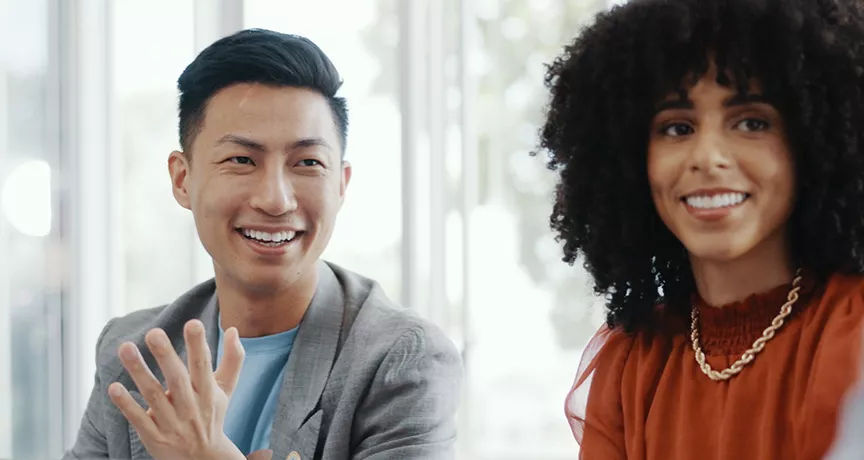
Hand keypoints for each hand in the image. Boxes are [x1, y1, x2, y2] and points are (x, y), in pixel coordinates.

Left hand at [108, 319, 245, 459]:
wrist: (204, 459)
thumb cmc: (212, 416)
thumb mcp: (226, 390)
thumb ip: (233, 360)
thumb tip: (233, 330)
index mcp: (207, 392)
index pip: (203, 365)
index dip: (198, 345)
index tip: (193, 323)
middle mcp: (190, 406)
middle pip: (177, 379)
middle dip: (165, 356)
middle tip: (154, 333)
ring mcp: (171, 423)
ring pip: (153, 395)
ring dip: (139, 372)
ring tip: (126, 348)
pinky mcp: (155, 438)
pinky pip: (138, 419)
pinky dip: (126, 405)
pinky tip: (114, 387)